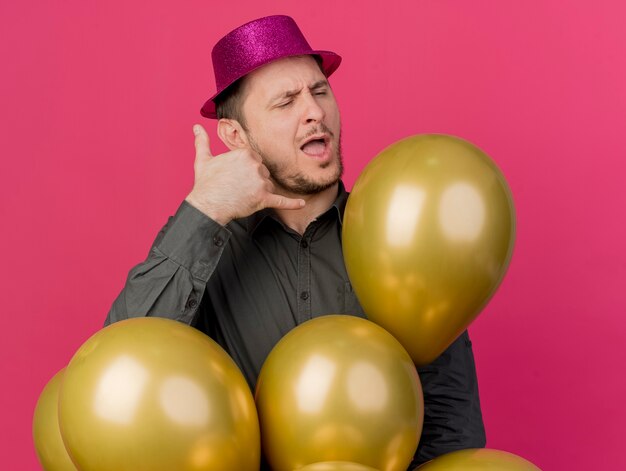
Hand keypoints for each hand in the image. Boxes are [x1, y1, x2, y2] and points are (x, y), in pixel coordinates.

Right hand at [185, 124, 304, 224]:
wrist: (207, 205)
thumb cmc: (205, 184)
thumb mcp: (203, 159)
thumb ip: (202, 142)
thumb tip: (196, 127)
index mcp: (245, 153)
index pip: (255, 160)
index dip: (247, 170)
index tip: (236, 176)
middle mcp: (255, 165)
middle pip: (263, 172)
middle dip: (254, 180)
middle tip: (238, 187)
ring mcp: (261, 182)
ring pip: (268, 185)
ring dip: (260, 191)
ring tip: (243, 196)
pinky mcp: (264, 198)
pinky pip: (282, 200)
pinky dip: (292, 203)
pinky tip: (302, 203)